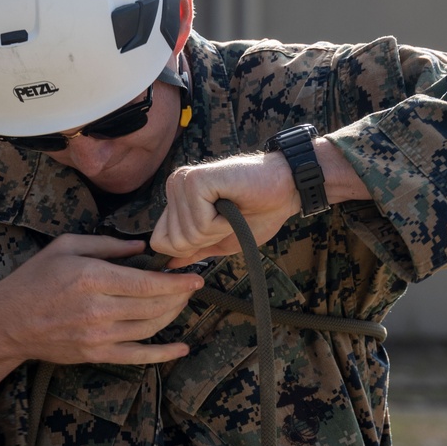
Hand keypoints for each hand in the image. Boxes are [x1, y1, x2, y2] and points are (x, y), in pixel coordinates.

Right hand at [0, 235, 203, 400]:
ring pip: (150, 328)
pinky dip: (162, 354)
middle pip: (153, 306)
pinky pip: (137, 356)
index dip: (176, 281)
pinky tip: (181, 348)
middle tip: (190, 287)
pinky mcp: (96, 354)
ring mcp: (98, 336)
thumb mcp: (66, 246)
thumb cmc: (34, 279)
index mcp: (92, 278)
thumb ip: (106, 244)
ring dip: (172, 316)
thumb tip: (141, 248)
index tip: (194, 275)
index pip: (147, 283)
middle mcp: (98, 309)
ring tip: (182, 303)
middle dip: (179, 296)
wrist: (6, 322)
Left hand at [150, 139, 372, 266]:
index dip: (190, 248)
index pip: (160, 241)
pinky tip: (234, 205)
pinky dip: (222, 223)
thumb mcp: (222, 239)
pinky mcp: (195, 181)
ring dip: (218, 230)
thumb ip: (195, 249)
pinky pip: (200, 224)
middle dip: (207, 240)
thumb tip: (169, 265)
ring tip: (233, 210)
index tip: (217, 230)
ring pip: (187, 235)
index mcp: (178, 198)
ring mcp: (183, 182)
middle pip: (174, 243)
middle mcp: (175, 186)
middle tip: (229, 217)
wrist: (286, 189)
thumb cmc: (259, 212)